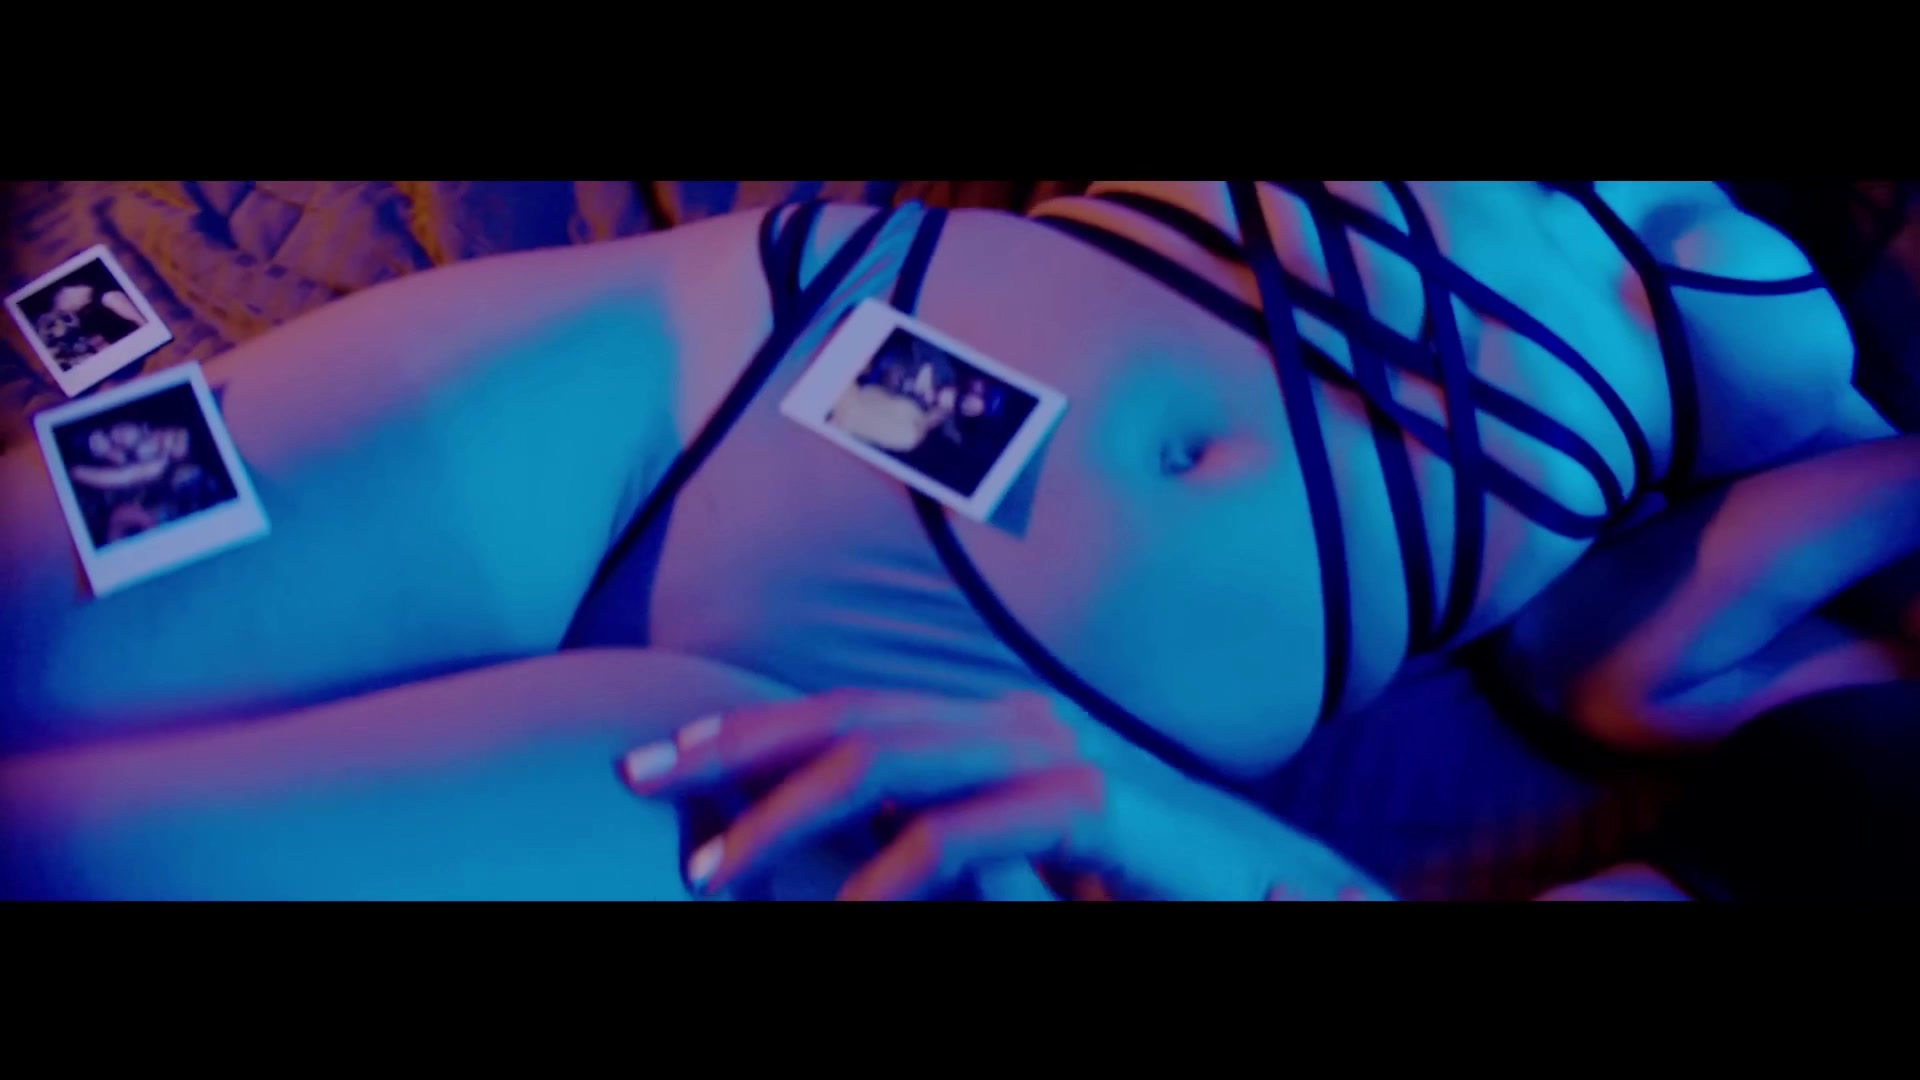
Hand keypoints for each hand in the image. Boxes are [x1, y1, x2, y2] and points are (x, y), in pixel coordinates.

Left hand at [617, 689, 1390, 900]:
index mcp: (988, 721)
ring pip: (890, 764)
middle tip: (636, 782)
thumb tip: (819, 849)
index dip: (745, 728)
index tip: (657, 759)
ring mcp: (1058, 754)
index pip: (844, 708)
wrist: (1255, 889)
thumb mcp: (1004, 857)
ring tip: (707, 875)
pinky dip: (890, 881)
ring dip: (784, 818)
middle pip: (844, 718)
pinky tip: (840, 922)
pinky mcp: (1098, 805)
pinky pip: (966, 836)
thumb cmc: (1124, 882)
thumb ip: (922, 839)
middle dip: (732, 750)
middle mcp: (1015, 718)